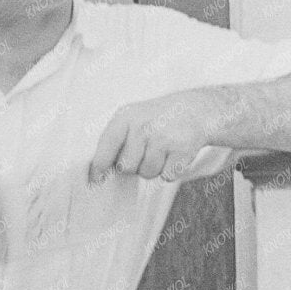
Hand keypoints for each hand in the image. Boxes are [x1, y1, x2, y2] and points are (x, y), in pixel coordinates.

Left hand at [89, 90, 218, 182]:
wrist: (194, 109)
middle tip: (146, 150)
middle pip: (126, 167)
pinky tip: (175, 154)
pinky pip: (167, 176)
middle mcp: (143, 126)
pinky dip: (171, 171)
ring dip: (154, 167)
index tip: (95, 180)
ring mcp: (163, 137)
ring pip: (147, 173)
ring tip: (161, 149)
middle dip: (134, 165)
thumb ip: (112, 141)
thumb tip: (96, 171)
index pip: (106, 147)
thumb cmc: (155, 119)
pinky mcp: (182, 149)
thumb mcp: (131, 119)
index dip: (98, 167)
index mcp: (125, 117)